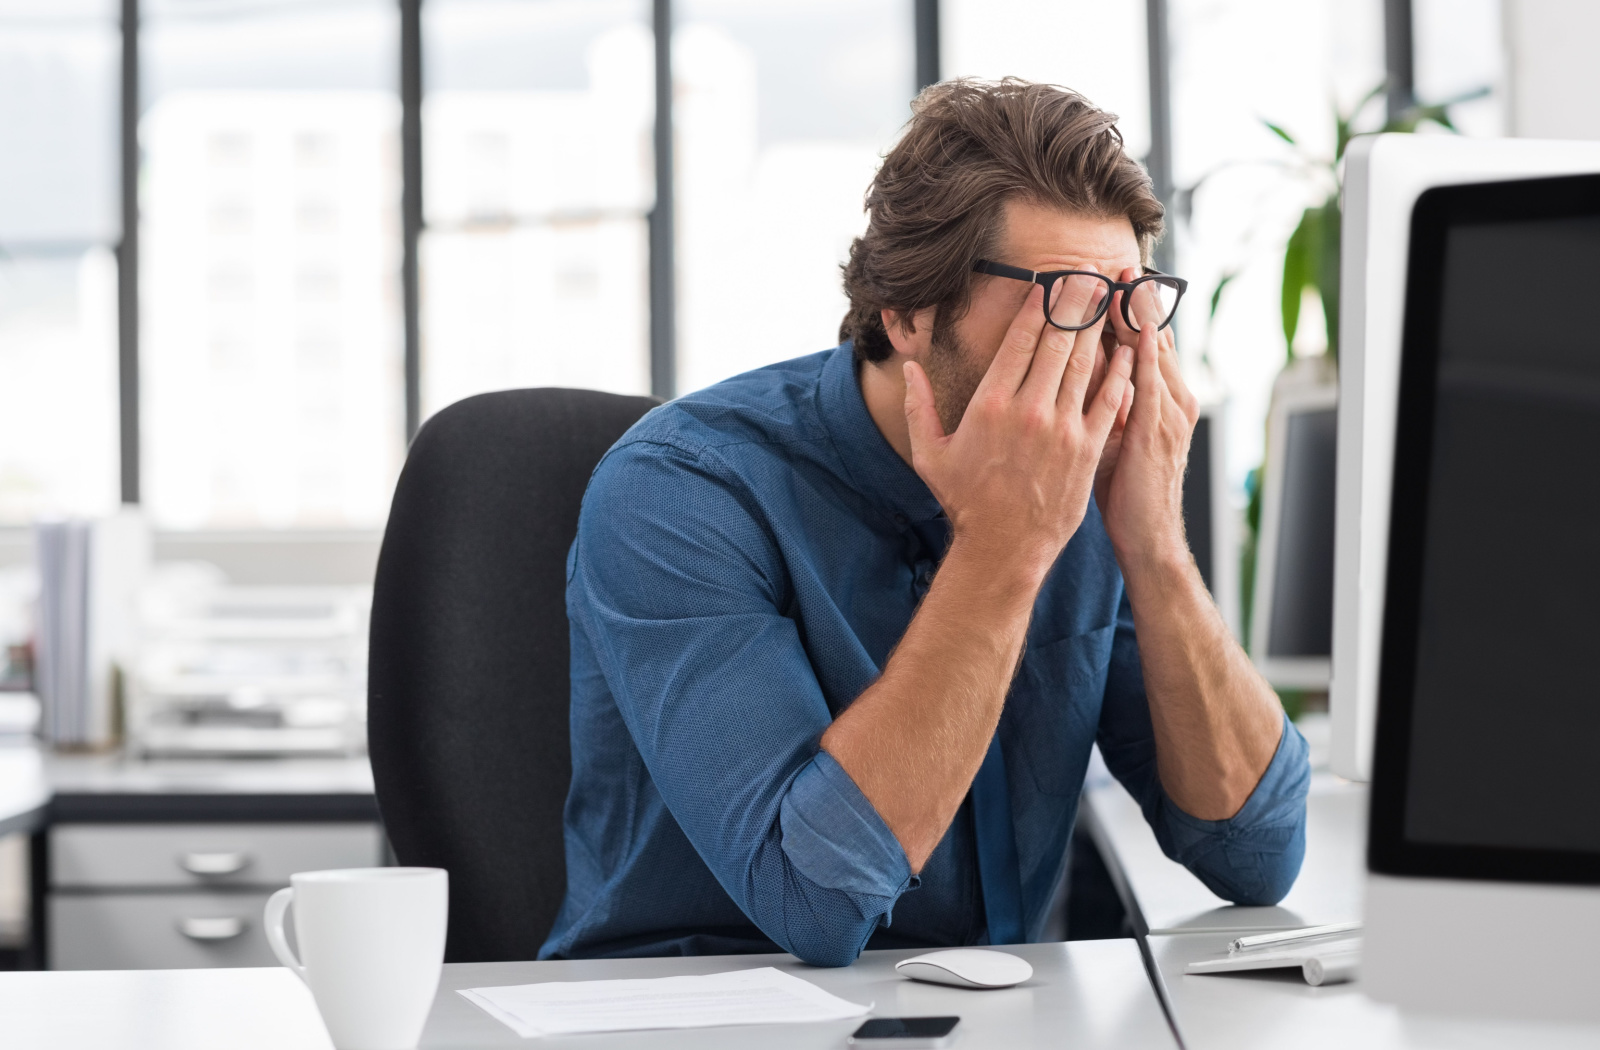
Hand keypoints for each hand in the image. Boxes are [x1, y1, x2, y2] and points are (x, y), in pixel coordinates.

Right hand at [903, 277, 1133, 581]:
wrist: (1004, 547)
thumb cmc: (965, 501)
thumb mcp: (930, 453)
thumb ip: (917, 406)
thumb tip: (910, 367)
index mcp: (990, 404)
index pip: (1020, 340)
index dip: (1037, 306)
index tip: (1048, 282)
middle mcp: (1028, 409)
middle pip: (1057, 341)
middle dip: (1074, 302)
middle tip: (1088, 272)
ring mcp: (1062, 428)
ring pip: (1085, 363)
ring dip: (1099, 326)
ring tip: (1108, 296)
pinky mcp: (1087, 448)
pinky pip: (1109, 399)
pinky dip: (1120, 371)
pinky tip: (1128, 348)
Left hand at [1096, 268, 1199, 571]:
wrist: (1148, 538)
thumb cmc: (1128, 492)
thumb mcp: (1118, 439)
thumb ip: (1108, 404)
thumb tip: (1087, 374)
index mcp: (1162, 400)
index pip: (1145, 343)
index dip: (1130, 310)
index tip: (1111, 278)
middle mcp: (1172, 399)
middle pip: (1153, 337)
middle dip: (1136, 299)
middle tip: (1119, 261)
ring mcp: (1168, 413)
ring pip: (1153, 351)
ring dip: (1138, 314)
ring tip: (1125, 278)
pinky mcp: (1156, 431)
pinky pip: (1148, 381)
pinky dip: (1141, 351)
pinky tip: (1131, 326)